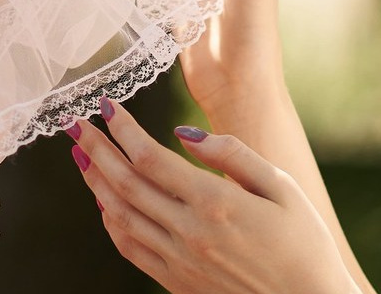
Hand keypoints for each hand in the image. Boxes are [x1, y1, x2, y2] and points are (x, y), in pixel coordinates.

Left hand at [70, 108, 360, 293]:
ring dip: (95, 181)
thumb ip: (232, 154)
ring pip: (121, 215)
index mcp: (214, 203)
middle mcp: (190, 232)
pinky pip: (132, 249)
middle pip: (125, 183)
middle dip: (96, 148)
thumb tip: (183, 132)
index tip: (107, 105)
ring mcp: (181, 261)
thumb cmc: (305, 246)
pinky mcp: (179, 283)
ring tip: (80, 154)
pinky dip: (111, 223)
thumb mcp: (282, 187)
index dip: (122, 129)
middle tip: (74, 122)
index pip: (149, 158)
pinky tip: (104, 203)